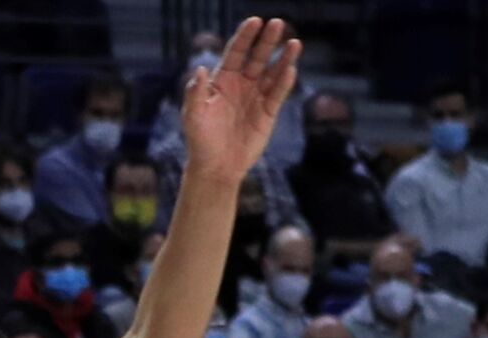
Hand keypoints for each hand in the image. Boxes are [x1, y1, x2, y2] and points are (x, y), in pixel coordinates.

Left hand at [180, 17, 300, 183]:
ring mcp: (256, 97)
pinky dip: (284, 82)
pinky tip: (291, 69)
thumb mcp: (193, 117)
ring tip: (294, 43)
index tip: (254, 21)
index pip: (235, 53)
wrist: (216, 167)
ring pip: (272, 72)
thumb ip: (196, 93)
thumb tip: (198, 70)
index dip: (244, 37)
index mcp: (222, 81)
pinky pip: (278, 93)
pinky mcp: (268, 112)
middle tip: (277, 23)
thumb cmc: (200, 141)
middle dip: (266, 41)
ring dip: (283, 58)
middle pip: (256, 57)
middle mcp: (241, 85)